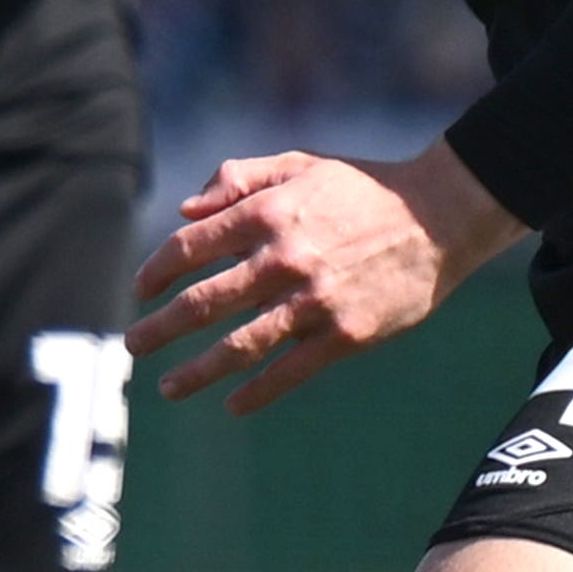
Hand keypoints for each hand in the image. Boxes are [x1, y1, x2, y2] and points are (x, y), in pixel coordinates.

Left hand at [125, 141, 516, 414]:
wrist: (439, 217)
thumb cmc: (363, 190)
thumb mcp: (300, 165)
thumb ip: (240, 179)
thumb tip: (185, 211)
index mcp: (267, 215)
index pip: (189, 247)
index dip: (156, 271)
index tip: (141, 289)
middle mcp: (283, 259)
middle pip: (202, 303)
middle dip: (159, 329)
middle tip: (133, 346)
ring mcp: (314, 301)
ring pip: (239, 345)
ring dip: (196, 372)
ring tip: (168, 387)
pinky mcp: (346, 335)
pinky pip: (290, 372)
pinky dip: (257, 393)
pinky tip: (231, 406)